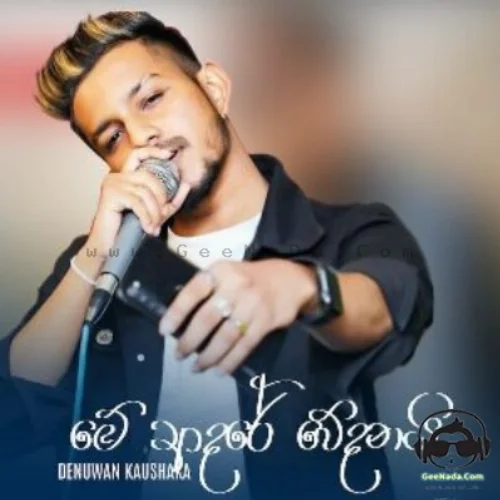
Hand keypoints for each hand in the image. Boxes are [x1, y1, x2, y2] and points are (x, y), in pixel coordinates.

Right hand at [87, 147, 189, 259]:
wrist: (109, 245)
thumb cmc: (130, 228)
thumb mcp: (157, 213)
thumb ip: (172, 200)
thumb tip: (187, 184)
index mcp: (126, 177)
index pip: (138, 154)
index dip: (153, 151)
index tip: (170, 154)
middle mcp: (117, 177)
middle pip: (148, 177)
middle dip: (161, 198)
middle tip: (162, 218)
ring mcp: (112, 184)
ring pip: (144, 192)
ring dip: (154, 212)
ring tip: (154, 227)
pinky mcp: (110, 195)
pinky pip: (136, 202)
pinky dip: (146, 216)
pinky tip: (148, 228)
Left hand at [158, 259, 316, 374]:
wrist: (289, 278)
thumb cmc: (248, 278)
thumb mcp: (227, 273)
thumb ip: (208, 290)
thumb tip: (181, 321)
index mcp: (220, 272)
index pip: (193, 292)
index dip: (176, 312)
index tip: (164, 331)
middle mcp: (236, 286)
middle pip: (207, 318)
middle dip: (190, 341)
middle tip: (178, 355)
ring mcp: (252, 305)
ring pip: (225, 336)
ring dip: (208, 356)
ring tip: (197, 367)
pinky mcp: (266, 321)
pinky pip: (245, 345)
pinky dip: (230, 361)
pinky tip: (220, 370)